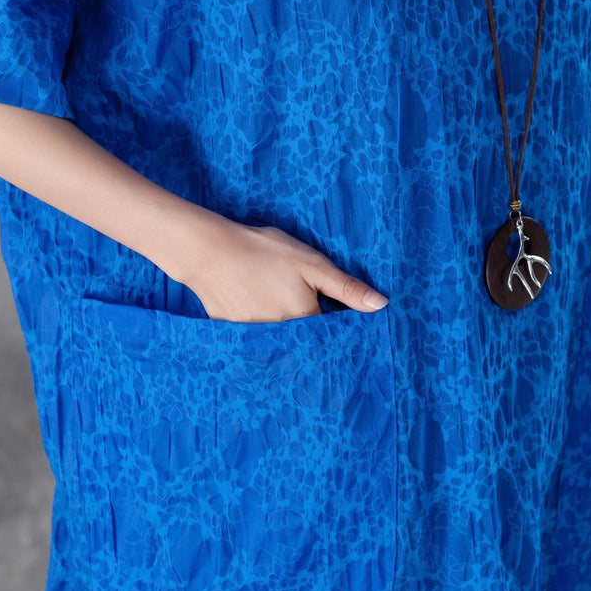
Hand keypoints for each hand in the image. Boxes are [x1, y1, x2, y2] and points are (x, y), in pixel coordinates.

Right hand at [173, 209, 388, 322]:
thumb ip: (347, 288)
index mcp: (306, 321)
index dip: (330, 317)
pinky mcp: (233, 334)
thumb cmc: (265, 252)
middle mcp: (283, 338)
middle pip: (303, 335)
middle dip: (305, 321)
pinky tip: (249, 300)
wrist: (208, 251)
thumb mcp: (312, 264)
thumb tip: (381, 306)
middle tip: (291, 294)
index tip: (325, 303)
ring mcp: (256, 339)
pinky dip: (255, 322)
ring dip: (280, 324)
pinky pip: (252, 335)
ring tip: (270, 296)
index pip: (328, 330)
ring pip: (278, 336)